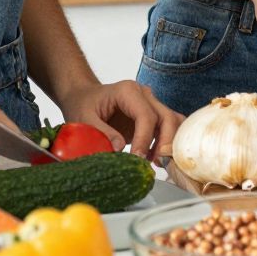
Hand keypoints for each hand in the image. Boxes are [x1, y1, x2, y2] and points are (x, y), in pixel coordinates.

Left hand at [56, 81, 183, 157]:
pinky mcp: (153, 116)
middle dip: (164, 142)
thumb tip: (118, 148)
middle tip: (155, 163)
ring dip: (170, 143)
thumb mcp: (84, 118)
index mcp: (128, 91)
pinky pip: (168, 127)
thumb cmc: (83, 104)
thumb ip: (101, 133)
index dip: (145, 139)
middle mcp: (144, 95)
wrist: (84, 97)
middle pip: (166, 117)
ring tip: (157, 162)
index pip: (146, 115)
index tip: (138, 158)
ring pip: (173, 121)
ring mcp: (151, 104)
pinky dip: (167, 142)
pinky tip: (155, 158)